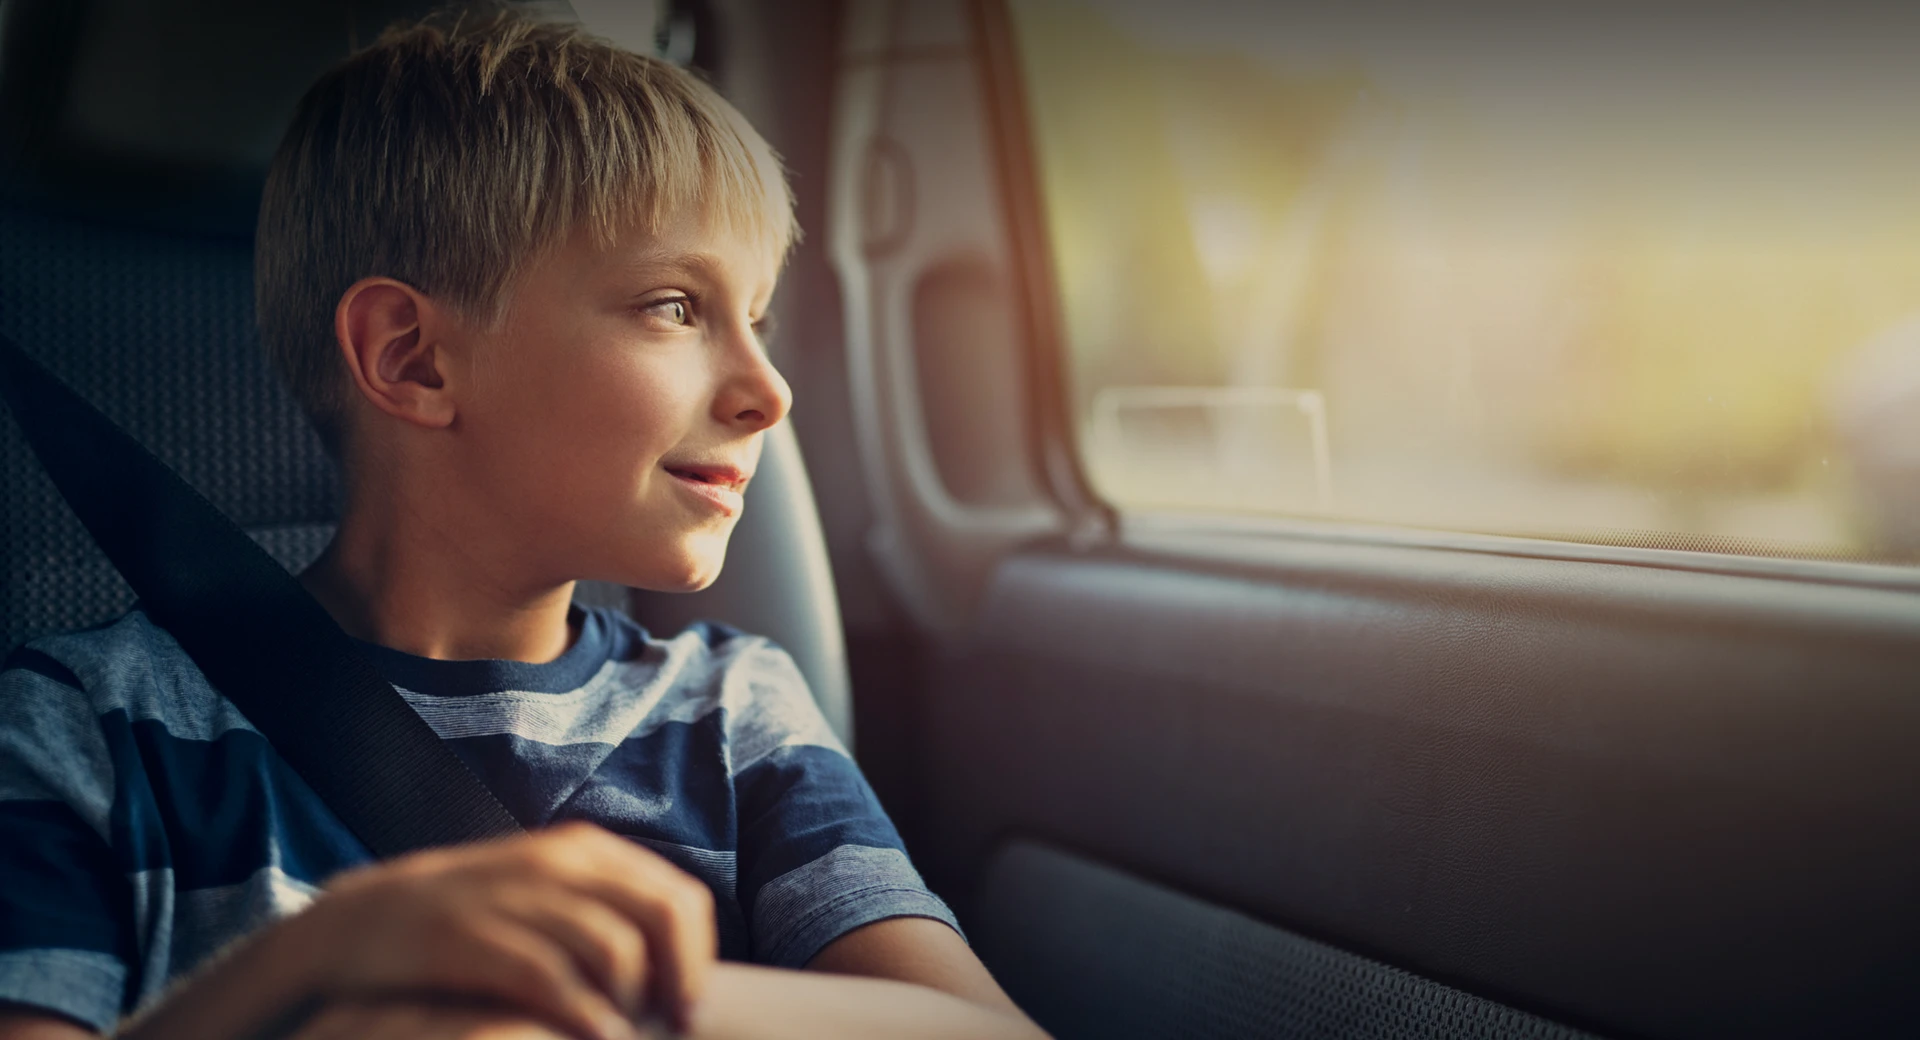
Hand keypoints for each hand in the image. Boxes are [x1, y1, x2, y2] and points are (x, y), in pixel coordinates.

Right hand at [287, 821, 714, 1039]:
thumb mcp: (546, 897)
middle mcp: (557, 864)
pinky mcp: (467, 937)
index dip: (698, 958)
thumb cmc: (473, 922)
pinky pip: (548, 977)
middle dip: (680, 980)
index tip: (688, 1008)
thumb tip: (681, 970)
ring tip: (625, 1038)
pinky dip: (581, 1014)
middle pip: (661, 917)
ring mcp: (512, 897)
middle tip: (672, 1027)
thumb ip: (608, 914)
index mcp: (585, 852)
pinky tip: (592, 1037)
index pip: (680, 899)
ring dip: (632, 1005)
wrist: (360, 921)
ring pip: (613, 949)